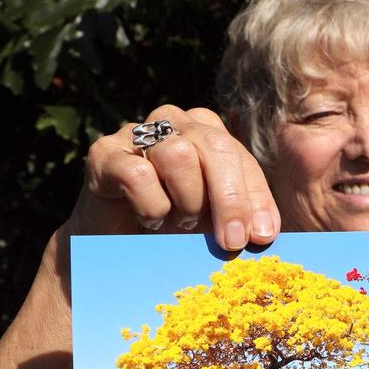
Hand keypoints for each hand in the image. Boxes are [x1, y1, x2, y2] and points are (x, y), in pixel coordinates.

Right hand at [65, 105, 279, 251]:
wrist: (111, 246)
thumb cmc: (171, 229)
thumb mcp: (214, 222)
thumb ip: (240, 217)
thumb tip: (264, 232)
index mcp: (207, 131)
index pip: (241, 157)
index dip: (256, 197)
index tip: (262, 236)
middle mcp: (174, 122)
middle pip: (215, 146)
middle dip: (230, 199)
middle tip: (232, 242)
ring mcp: (136, 133)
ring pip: (179, 155)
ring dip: (187, 200)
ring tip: (180, 224)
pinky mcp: (103, 153)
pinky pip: (138, 174)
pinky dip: (151, 205)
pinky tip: (150, 221)